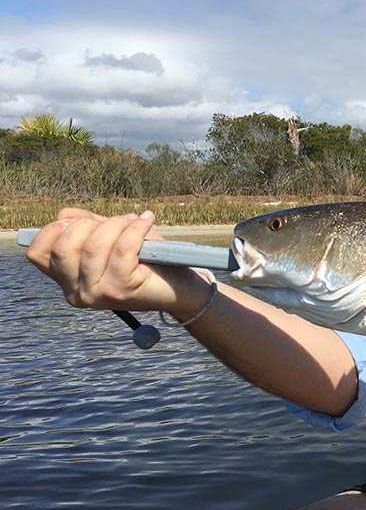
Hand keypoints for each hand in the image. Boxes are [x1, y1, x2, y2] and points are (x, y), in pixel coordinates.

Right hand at [25, 208, 199, 313]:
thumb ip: (87, 226)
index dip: (53, 229)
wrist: (182, 288)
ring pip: (93, 246)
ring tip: (134, 222)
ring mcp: (98, 294)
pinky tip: (147, 221)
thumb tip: (66, 215)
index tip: (81, 220)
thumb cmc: (147, 261)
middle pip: (64, 247)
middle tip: (115, 222)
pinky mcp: (122, 291)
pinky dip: (136, 228)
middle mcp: (76, 293)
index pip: (37, 254)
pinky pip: (122, 248)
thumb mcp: (112, 239)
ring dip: (116, 225)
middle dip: (89, 224)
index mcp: (67, 281)